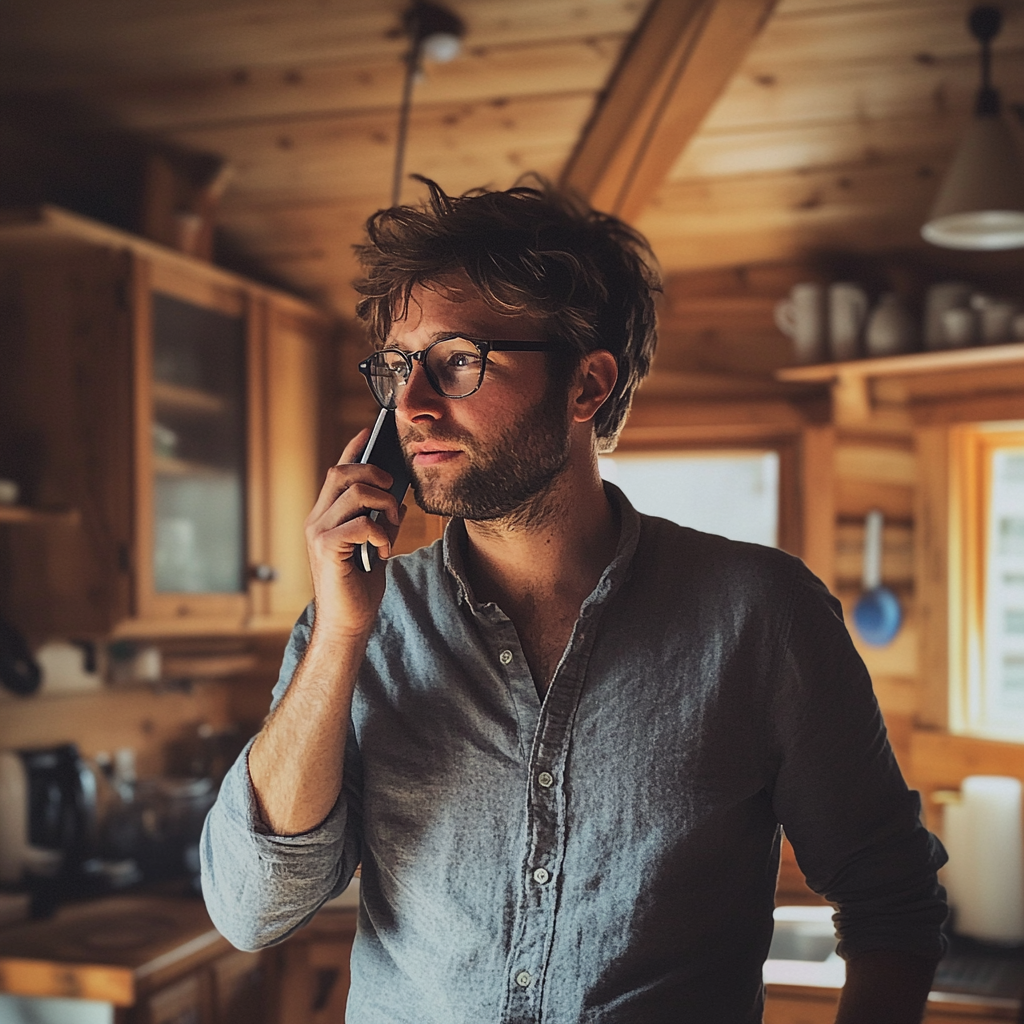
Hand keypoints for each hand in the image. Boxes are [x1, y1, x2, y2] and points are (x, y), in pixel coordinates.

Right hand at [303, 429, 404, 638]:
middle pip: (342, 472)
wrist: (348, 622)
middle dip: (374, 473)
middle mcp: (316, 519)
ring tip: (390, 526)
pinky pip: (361, 523)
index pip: (337, 471)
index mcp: (326, 515)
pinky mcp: (327, 549)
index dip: (353, 448)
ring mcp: (318, 533)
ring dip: (383, 504)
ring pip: (354, 493)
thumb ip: (380, 520)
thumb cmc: (360, 586)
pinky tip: (382, 550)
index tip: (370, 431)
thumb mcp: (374, 544)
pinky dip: (380, 532)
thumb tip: (397, 499)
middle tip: (393, 493)